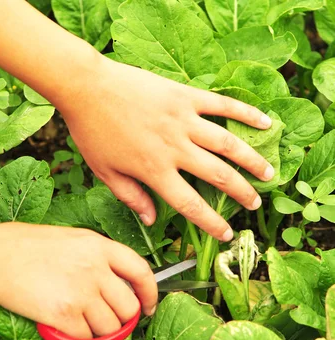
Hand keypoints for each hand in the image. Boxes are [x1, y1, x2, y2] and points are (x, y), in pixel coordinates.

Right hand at [0, 224, 156, 338]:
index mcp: (98, 245)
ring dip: (100, 334)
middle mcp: (96, 268)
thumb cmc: (20, 245)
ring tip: (82, 327)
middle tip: (110, 325)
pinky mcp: (64, 314)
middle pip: (129, 307)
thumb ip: (94, 257)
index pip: (141, 271)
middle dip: (123, 321)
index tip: (148, 306)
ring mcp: (81, 292)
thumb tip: (109, 283)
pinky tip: (65, 330)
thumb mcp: (68, 239)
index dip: (150, 293)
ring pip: (110, 328)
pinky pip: (85, 339)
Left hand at [61, 57, 273, 241]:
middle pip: (217, 176)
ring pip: (227, 144)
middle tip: (254, 204)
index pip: (190, 205)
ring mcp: (183, 120)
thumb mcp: (106, 173)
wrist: (87, 88)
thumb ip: (132, 198)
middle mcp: (175, 149)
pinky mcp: (185, 96)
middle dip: (240, 193)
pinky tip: (265, 123)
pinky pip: (222, 106)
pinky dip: (246, 114)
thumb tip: (152, 221)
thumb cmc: (93, 132)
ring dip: (252, 160)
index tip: (226, 234)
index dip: (211, 222)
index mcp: (155, 171)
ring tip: (269, 173)